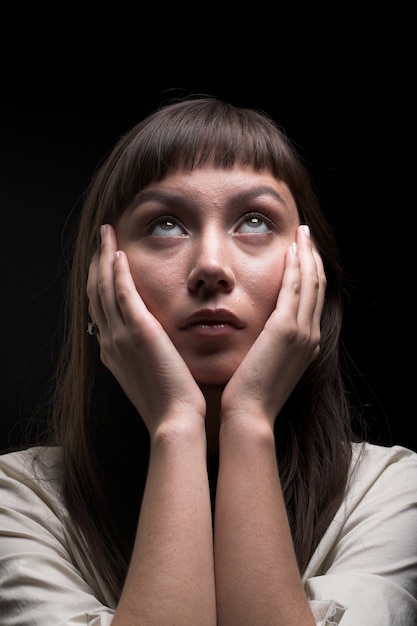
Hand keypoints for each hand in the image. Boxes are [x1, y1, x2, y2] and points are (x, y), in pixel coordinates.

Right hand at [86, 224, 205, 437]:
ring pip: (104, 287)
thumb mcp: (152, 374)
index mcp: (113, 351)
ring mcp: (120, 336)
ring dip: (104, 257)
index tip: (106, 262)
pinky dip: (118, 271)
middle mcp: (110, 341)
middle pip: (96, 292)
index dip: (100, 282)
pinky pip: (122, 294)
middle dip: (97, 262)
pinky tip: (119, 253)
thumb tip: (155, 342)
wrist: (175, 420)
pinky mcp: (138, 331)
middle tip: (103, 238)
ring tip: (107, 234)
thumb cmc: (172, 402)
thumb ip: (148, 354)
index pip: (100, 308)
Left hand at [221, 224, 325, 428]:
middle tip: (306, 235)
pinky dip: (295, 266)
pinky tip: (290, 249)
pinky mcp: (286, 329)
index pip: (313, 300)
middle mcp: (311, 336)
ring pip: (310, 283)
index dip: (310, 274)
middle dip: (313, 258)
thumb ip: (269, 346)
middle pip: (317, 287)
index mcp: (307, 345)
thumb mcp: (265, 365)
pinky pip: (295, 288)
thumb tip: (260, 334)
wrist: (248, 415)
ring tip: (302, 233)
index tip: (303, 253)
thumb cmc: (248, 394)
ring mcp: (302, 332)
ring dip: (307, 255)